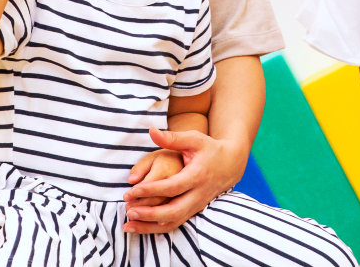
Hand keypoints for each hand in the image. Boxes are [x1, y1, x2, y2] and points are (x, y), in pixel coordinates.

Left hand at [120, 128, 240, 233]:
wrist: (230, 164)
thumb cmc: (208, 149)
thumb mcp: (193, 139)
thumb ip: (172, 138)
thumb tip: (151, 131)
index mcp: (197, 175)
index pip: (172, 187)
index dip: (151, 190)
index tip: (131, 191)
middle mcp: (198, 194)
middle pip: (174, 210)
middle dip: (150, 213)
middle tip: (129, 210)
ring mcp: (197, 205)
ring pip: (174, 221)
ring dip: (151, 226)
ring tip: (129, 224)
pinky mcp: (194, 211)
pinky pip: (175, 224)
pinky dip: (157, 228)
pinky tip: (140, 227)